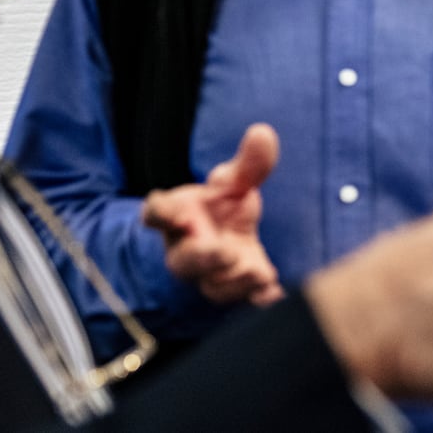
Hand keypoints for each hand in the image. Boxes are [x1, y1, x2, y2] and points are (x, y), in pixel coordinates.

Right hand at [141, 123, 283, 305]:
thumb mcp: (232, 182)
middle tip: (220, 250)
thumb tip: (263, 132)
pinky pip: (244, 300)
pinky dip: (258, 298)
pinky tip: (274, 293)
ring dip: (233, 282)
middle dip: (201, 257)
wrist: (228, 237)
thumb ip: (247, 164)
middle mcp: (187, 249)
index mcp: (177, 217)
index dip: (164, 212)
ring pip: (213, 286)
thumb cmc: (221, 207)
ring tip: (255, 273)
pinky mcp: (237, 286)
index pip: (157, 214)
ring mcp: (212, 272)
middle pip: (184, 260)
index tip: (181, 210)